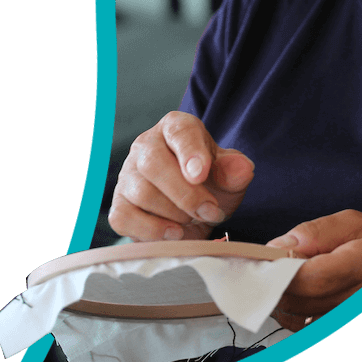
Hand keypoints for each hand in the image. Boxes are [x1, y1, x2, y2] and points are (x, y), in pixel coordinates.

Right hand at [108, 111, 254, 241]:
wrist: (194, 206)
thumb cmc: (210, 182)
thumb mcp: (229, 175)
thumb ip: (235, 171)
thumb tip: (242, 169)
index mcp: (175, 127)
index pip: (179, 131)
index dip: (190, 152)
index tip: (202, 175)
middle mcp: (146, 145)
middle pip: (153, 164)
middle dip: (185, 194)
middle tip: (210, 210)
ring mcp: (128, 174)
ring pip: (141, 193)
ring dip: (174, 214)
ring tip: (194, 219)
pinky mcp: (119, 203)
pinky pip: (124, 218)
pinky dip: (151, 231)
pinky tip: (174, 233)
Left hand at [266, 209, 361, 330]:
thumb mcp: (354, 223)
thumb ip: (315, 233)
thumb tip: (279, 246)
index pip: (312, 279)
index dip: (282, 272)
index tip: (265, 261)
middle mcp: (359, 298)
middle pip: (301, 303)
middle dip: (277, 286)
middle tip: (270, 268)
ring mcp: (350, 313)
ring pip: (300, 321)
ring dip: (284, 302)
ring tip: (286, 281)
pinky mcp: (339, 322)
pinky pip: (309, 329)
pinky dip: (296, 315)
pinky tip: (300, 298)